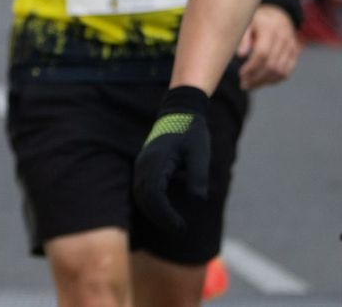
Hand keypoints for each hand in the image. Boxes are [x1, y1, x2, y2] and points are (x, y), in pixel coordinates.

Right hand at [132, 85, 210, 232]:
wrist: (180, 111)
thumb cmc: (192, 132)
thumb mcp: (201, 153)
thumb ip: (199, 176)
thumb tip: (199, 200)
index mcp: (157, 160)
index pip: (153, 195)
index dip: (165, 215)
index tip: (182, 227)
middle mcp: (144, 164)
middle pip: (144, 199)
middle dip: (160, 218)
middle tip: (181, 230)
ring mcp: (142, 165)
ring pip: (140, 196)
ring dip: (155, 213)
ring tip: (175, 225)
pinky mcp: (145, 166)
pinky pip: (142, 190)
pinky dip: (152, 204)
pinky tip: (167, 213)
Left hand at [237, 4, 299, 89]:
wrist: (277, 14)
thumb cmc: (256, 19)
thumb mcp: (246, 22)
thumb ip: (243, 37)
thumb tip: (240, 55)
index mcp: (269, 29)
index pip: (262, 53)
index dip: (251, 66)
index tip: (240, 74)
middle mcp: (283, 38)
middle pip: (271, 65)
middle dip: (256, 78)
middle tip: (243, 84)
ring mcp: (291, 47)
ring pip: (280, 71)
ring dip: (264, 82)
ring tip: (250, 85)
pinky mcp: (294, 54)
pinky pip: (286, 72)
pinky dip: (274, 80)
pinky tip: (261, 82)